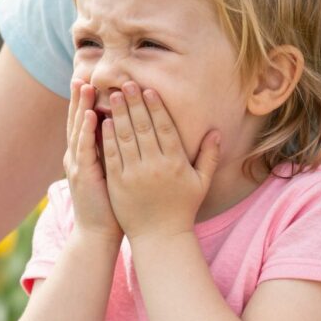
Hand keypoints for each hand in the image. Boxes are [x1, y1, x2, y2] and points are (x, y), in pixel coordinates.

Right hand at [64, 78, 121, 245]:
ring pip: (78, 130)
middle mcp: (77, 157)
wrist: (98, 234)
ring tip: (84, 86)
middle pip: (77, 121)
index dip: (86, 103)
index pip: (85, 123)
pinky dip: (87, 130)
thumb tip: (126, 134)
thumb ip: (114, 153)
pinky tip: (91, 115)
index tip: (91, 81)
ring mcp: (78, 165)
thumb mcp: (112, 174)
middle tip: (82, 74)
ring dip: (81, 107)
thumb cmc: (111, 207)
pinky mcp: (83, 176)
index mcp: (84, 156)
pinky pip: (85, 148)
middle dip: (79, 98)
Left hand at [103, 83, 218, 240]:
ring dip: (119, 114)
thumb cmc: (182, 208)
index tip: (148, 90)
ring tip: (113, 96)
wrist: (159, 237)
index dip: (155, 107)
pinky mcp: (118, 183)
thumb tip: (216, 131)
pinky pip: (112, 155)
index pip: (165, 128)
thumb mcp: (201, 183)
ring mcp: (134, 174)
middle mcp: (155, 166)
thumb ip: (209, 156)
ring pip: (125, 138)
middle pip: (143, 128)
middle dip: (134, 103)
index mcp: (175, 163)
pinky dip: (107, 137)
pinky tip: (104, 121)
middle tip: (125, 83)